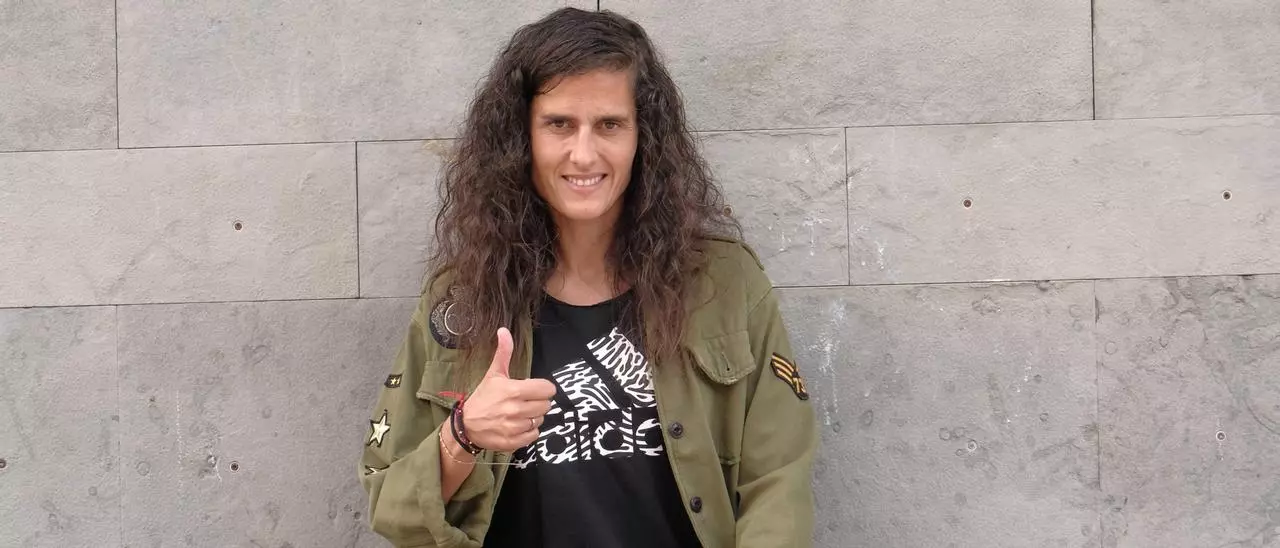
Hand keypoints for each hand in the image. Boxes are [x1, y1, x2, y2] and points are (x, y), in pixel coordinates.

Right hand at [460, 327, 555, 451]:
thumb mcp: (493, 374)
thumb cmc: (483, 398)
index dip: (542, 388)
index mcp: (514, 390)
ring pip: (540, 419)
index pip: (547, 389)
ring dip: (533, 416)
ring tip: (520, 413)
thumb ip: (503, 352)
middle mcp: (515, 409)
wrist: (466, 426)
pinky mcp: (514, 441)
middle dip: (538, 402)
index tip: (534, 389)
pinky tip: (518, 425)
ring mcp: (515, 427)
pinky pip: (535, 435)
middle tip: (525, 401)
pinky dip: (529, 431)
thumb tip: (504, 330)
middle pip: (546, 405)